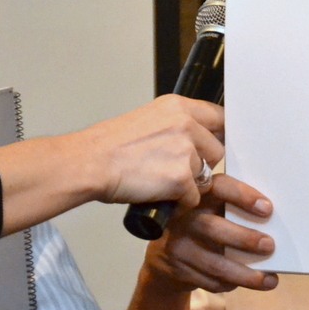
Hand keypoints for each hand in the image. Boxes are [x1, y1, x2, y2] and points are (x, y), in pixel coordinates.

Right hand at [72, 95, 224, 207]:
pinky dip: (179, 202)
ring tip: (160, 181)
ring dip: (189, 184)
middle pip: (217, 150)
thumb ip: (178, 125)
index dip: (219, 135)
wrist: (88, 163)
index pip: (220, 117)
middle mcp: (186, 124)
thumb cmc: (110, 146)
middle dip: (202, 163)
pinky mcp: (182, 178)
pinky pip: (194, 197)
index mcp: (178, 107)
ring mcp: (186, 152)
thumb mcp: (149, 120)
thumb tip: (200, 137)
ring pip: (206, 176)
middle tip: (176, 170)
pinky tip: (159, 195)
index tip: (213, 145)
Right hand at [143, 173, 277, 293]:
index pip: (220, 188)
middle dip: (245, 239)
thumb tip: (276, 218)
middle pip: (214, 228)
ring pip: (215, 264)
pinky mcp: (176, 269)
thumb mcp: (213, 207)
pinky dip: (231, 284)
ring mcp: (177, 245)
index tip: (268, 209)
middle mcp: (183, 217)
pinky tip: (246, 283)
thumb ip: (236, 207)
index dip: (243, 196)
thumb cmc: (204, 223)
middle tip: (270, 246)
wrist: (163, 254)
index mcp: (200, 194)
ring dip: (246, 275)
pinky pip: (209, 281)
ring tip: (269, 280)